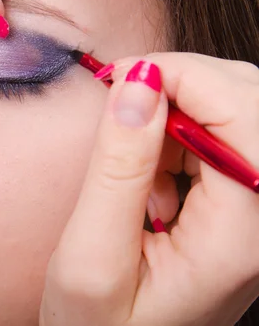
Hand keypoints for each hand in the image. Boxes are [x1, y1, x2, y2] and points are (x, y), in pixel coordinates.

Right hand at [41, 55, 258, 325]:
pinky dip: (180, 136)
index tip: (120, 79)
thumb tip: (138, 83)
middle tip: (121, 106)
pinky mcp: (242, 206)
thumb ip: (118, 167)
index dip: (184, 76)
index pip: (246, 114)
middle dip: (183, 85)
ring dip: (179, 114)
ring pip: (240, 111)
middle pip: (252, 102)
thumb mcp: (91, 255)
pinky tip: (152, 177)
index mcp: (243, 236)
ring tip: (133, 165)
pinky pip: (225, 138)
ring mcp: (258, 212)